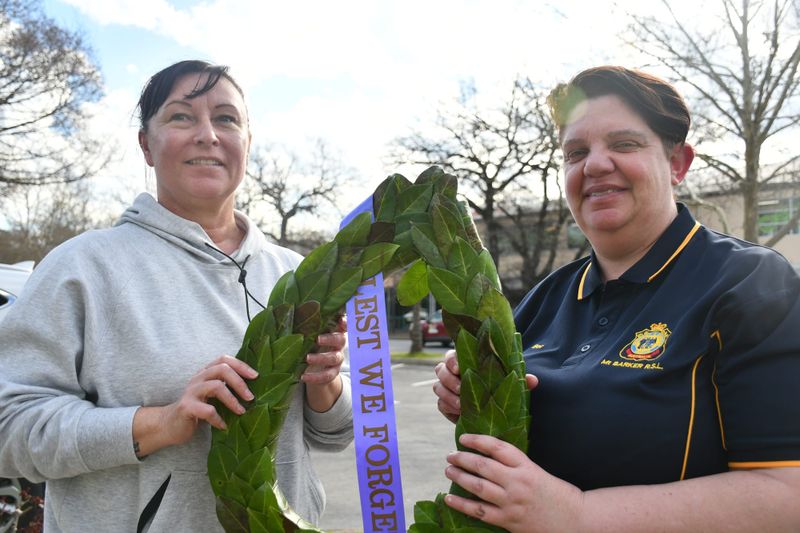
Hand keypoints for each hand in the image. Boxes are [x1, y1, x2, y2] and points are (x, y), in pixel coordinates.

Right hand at [133, 355, 256, 456]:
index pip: (224, 359)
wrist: (170, 424)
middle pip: (222, 369)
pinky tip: (224, 426)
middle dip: (239, 382)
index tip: (256, 376)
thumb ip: (226, 387)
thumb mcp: (211, 395)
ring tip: (241, 412)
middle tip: (251, 398)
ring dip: (232, 400)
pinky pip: (207, 410)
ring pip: (216, 387)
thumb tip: (255, 391)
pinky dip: (219, 419)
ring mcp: (191, 392)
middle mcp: (198, 378)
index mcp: (206, 373)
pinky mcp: (186, 407)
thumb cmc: (198, 409)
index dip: (241, 365)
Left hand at [303, 316, 346, 411]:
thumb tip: (288, 307)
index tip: (340, 320)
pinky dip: (315, 377)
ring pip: (334, 358)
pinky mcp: (332, 373)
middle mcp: (339, 344)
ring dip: (321, 358)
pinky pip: (326, 376)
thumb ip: (306, 323)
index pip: (344, 324)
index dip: (345, 322)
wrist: (315, 369)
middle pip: (341, 339)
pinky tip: (303, 376)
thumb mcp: (310, 333)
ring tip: (307, 358)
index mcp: (335, 331)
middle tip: (317, 339)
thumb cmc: (310, 344)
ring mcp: (337, 359)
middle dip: (331, 338)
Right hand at [434, 350, 538, 422]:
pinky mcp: (445, 404)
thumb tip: (532, 380)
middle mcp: (452, 372)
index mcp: (465, 361)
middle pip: (440, 370)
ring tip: (461, 405)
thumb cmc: (499, 389)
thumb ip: (519, 380)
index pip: (452, 355)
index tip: (460, 368)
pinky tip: (459, 413)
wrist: (493, 411)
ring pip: (438, 387)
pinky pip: (440, 404)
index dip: (452, 361)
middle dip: (449, 379)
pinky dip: (448, 408)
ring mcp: (447, 388)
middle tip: (460, 389)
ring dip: (448, 396)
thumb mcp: (509, 383)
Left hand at [444, 433, 582, 532]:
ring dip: (460, 477)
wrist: (576, 520)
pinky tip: (449, 498)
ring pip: (479, 487)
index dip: (477, 440)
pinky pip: (480, 512)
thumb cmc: (557, 494)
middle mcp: (518, 482)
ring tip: (449, 471)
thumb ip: (515, 465)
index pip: (497, 447)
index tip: (463, 437)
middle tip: (450, 455)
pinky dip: (462, 505)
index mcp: (526, 466)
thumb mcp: (537, 471)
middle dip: (463, 459)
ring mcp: (512, 502)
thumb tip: (488, 456)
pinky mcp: (509, 521)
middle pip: (483, 466)